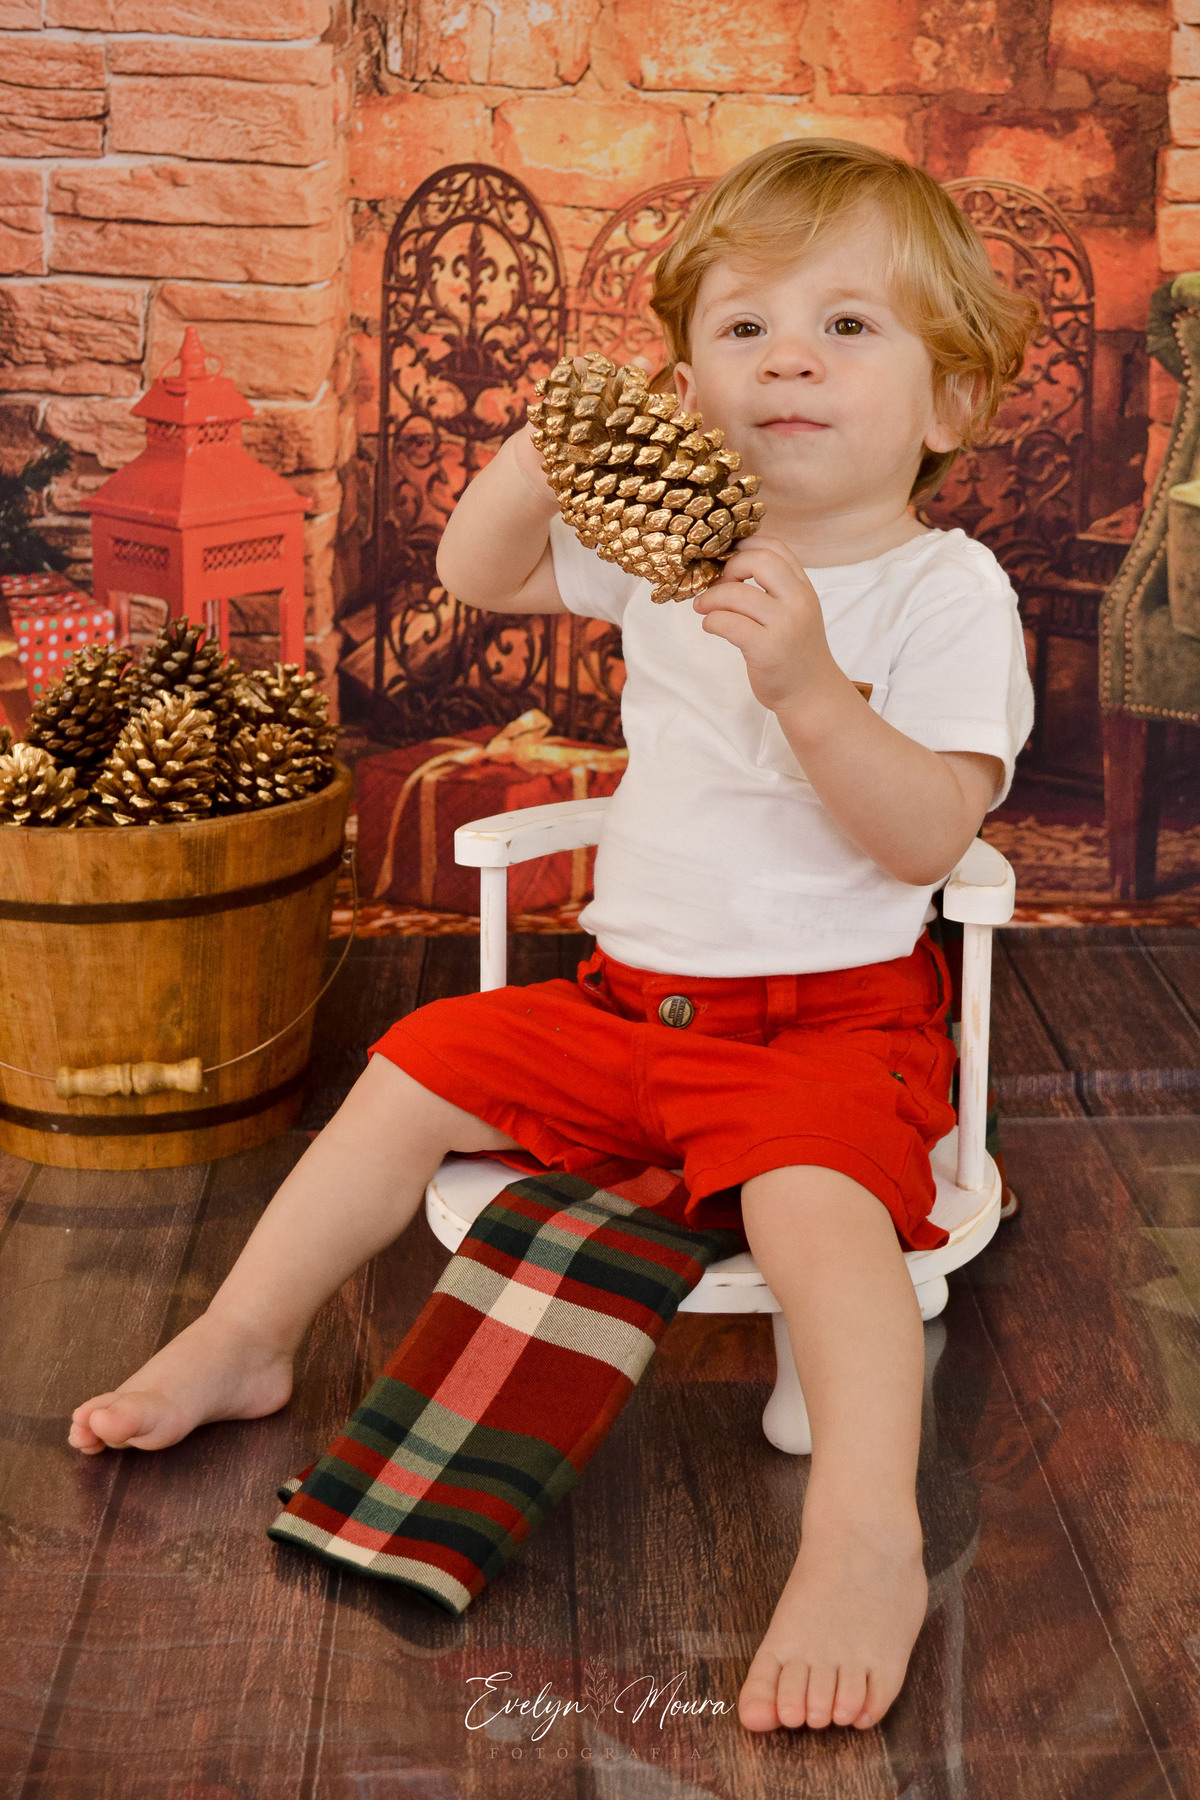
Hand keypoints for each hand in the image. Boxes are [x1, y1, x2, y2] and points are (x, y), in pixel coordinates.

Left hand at [692, 536, 839, 713]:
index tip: (727, 556)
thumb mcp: (796, 611)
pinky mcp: (767, 649)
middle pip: (760, 560)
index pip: (776, 547)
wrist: (811, 693)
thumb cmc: (795, 652)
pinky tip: (711, 626)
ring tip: (703, 607)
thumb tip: (730, 563)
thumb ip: (776, 587)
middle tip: (718, 583)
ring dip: (711, 598)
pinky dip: (711, 621)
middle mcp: (798, 601)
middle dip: (730, 566)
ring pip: (738, 594)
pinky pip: (728, 623)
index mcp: (804, 588)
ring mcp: (784, 625)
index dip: (746, 544)